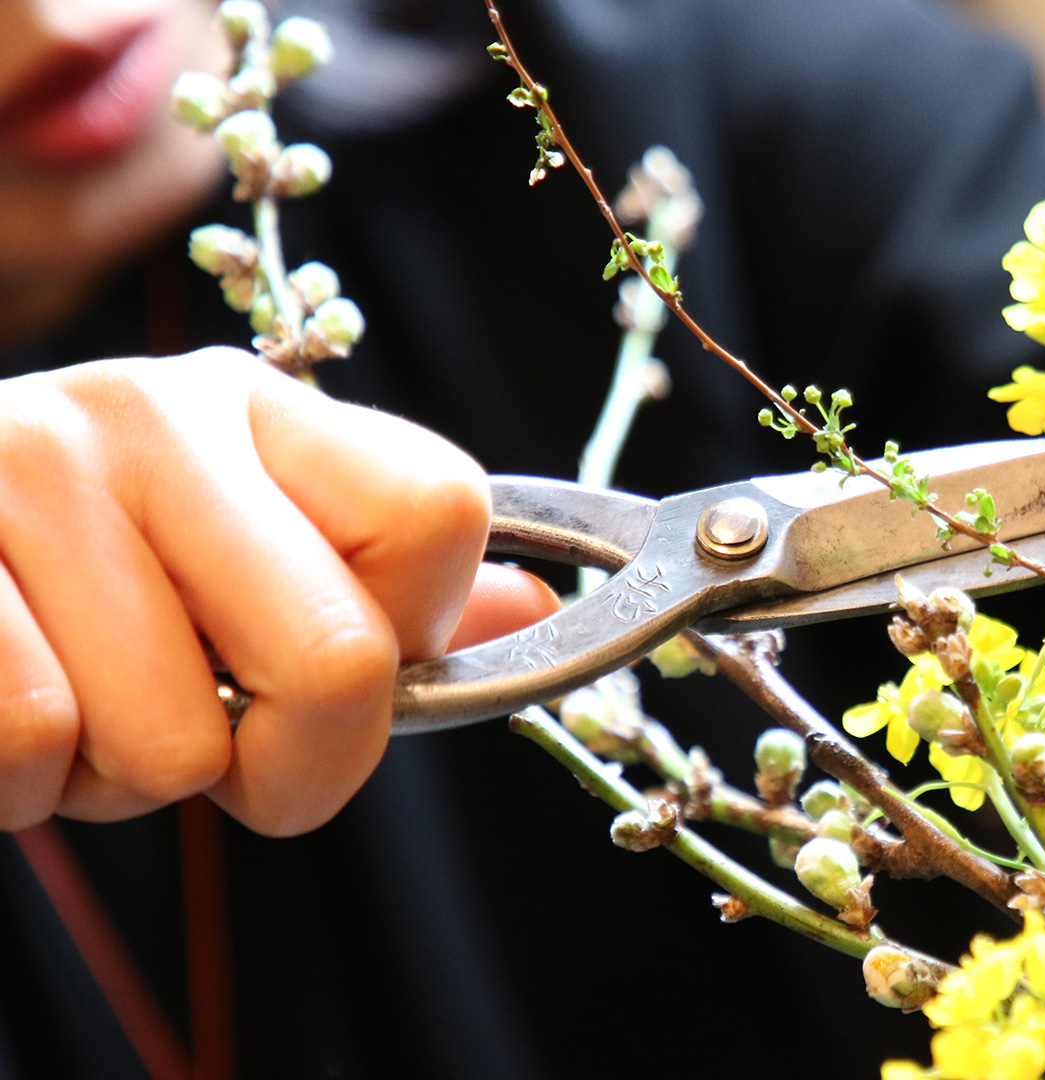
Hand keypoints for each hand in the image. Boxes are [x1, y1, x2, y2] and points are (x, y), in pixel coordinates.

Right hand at [0, 349, 557, 834]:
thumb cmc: (68, 575)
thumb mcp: (233, 546)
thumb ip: (375, 585)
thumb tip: (532, 612)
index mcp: (259, 407)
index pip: (442, 515)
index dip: (414, 635)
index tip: (344, 666)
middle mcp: (152, 414)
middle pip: (342, 662)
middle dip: (289, 766)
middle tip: (212, 741)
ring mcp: (22, 468)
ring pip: (173, 742)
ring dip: (121, 777)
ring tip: (70, 700)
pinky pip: (30, 744)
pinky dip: (18, 784)